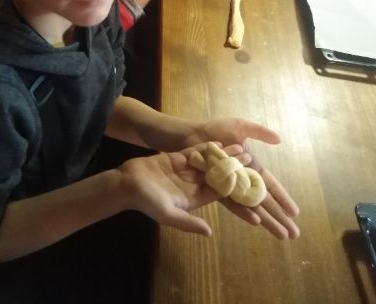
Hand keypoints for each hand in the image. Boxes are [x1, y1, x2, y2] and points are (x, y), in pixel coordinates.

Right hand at [119, 143, 249, 235]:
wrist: (126, 184)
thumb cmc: (146, 201)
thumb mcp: (168, 214)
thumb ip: (188, 222)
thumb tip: (208, 233)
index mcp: (192, 199)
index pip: (218, 192)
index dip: (234, 186)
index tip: (249, 179)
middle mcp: (191, 185)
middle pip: (217, 175)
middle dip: (233, 167)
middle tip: (250, 158)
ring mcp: (184, 171)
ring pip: (208, 163)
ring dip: (224, 155)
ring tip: (240, 146)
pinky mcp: (176, 159)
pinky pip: (195, 153)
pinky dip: (207, 148)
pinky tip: (219, 142)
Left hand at [184, 118, 299, 239]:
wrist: (191, 135)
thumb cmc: (216, 130)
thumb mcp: (241, 127)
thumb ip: (260, 133)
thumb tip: (279, 140)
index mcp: (251, 166)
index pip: (271, 185)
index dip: (283, 198)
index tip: (296, 212)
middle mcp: (243, 179)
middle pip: (265, 201)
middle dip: (280, 217)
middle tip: (294, 234)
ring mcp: (231, 186)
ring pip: (252, 207)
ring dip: (267, 220)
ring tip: (281, 235)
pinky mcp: (218, 189)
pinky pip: (234, 203)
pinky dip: (245, 212)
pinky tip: (257, 222)